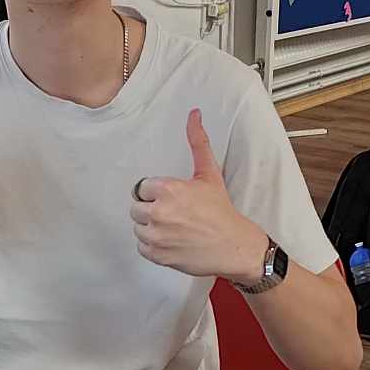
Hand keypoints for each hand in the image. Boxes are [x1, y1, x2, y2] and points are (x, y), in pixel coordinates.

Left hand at [130, 110, 267, 280]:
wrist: (233, 245)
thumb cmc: (221, 210)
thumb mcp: (209, 173)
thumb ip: (197, 142)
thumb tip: (194, 115)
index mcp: (168, 190)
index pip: (142, 188)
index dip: (156, 193)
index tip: (173, 199)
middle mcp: (159, 213)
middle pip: (136, 207)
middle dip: (152, 209)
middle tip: (174, 214)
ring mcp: (157, 237)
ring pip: (138, 227)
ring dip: (151, 228)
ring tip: (174, 227)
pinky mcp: (157, 255)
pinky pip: (142, 247)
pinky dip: (153, 246)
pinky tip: (172, 240)